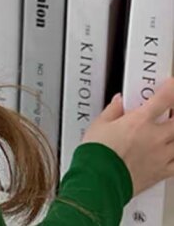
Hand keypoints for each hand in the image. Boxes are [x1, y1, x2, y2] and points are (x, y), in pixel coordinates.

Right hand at [82, 76, 173, 195]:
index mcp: (138, 122)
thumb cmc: (97, 154)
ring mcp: (161, 155)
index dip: (171, 89)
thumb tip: (119, 102)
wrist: (100, 180)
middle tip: (171, 109)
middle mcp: (154, 137)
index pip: (162, 100)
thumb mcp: (99, 125)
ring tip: (169, 129)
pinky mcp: (162, 172)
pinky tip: (171, 151)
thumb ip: (113, 111)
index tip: (172, 83)